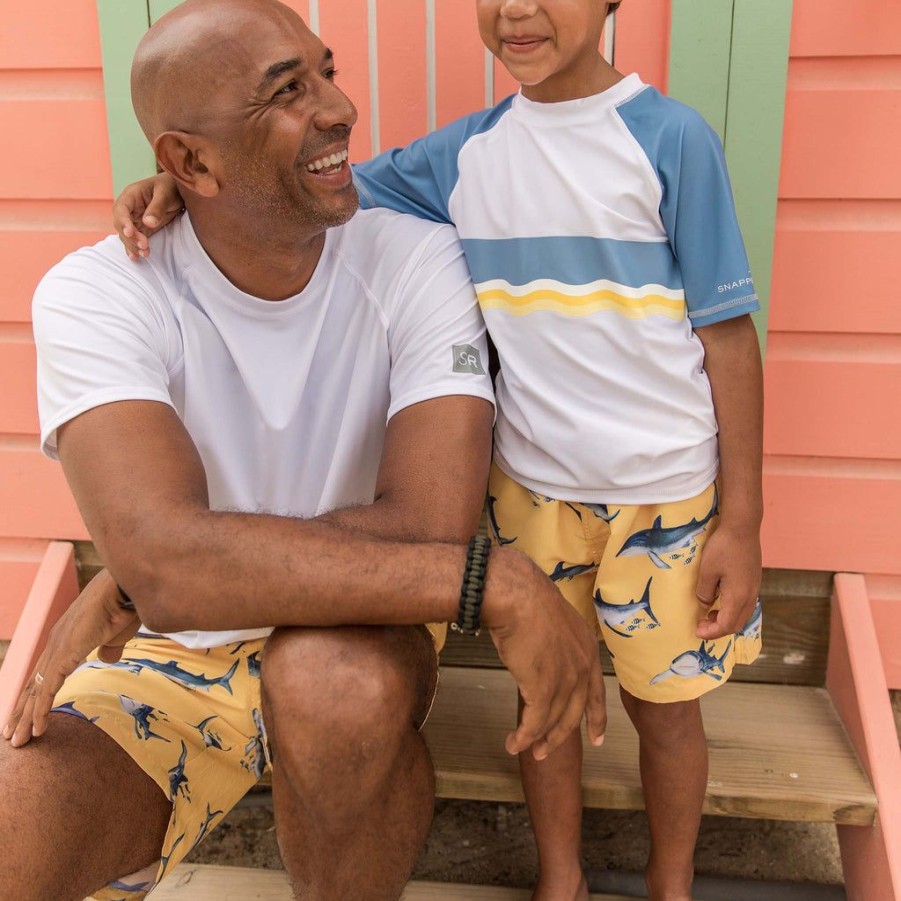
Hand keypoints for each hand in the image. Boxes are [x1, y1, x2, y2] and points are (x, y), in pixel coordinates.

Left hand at [2, 569, 139, 747]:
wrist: (124, 588)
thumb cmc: (125, 605)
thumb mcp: (117, 633)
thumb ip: (110, 648)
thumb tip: (107, 659)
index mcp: (66, 638)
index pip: (43, 673)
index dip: (34, 695)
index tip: (29, 716)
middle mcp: (54, 643)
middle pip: (32, 684)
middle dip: (21, 712)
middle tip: (12, 736)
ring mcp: (56, 649)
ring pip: (35, 691)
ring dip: (25, 718)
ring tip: (18, 742)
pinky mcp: (63, 656)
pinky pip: (47, 690)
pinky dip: (40, 711)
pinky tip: (37, 729)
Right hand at [113, 173, 182, 260]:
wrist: (179, 190)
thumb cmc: (171, 186)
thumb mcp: (166, 194)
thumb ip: (157, 207)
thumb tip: (148, 222)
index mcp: (131, 195)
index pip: (121, 209)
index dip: (123, 222)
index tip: (130, 232)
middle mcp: (129, 208)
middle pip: (122, 224)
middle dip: (130, 237)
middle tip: (143, 246)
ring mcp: (134, 219)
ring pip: (127, 234)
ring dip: (133, 245)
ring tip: (144, 254)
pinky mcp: (142, 228)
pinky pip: (135, 239)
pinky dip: (135, 248)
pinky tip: (137, 258)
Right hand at [484, 549, 606, 760]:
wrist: (517, 596)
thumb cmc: (527, 600)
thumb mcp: (552, 622)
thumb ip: (554, 644)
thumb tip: (541, 654)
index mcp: (588, 650)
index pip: (596, 692)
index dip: (596, 718)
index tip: (597, 739)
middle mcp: (582, 668)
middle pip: (574, 713)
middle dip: (559, 736)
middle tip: (545, 753)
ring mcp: (566, 680)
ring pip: (553, 721)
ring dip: (536, 740)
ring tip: (521, 748)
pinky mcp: (544, 689)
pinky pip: (534, 722)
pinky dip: (523, 736)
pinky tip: (513, 742)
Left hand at [695, 525, 760, 639]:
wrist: (743, 527)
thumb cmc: (723, 548)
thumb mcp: (707, 571)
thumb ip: (704, 592)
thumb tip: (705, 605)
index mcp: (738, 597)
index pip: (727, 625)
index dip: (711, 632)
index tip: (697, 631)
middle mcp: (750, 596)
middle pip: (737, 624)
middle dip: (719, 629)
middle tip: (701, 624)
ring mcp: (754, 588)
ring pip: (742, 614)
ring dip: (726, 619)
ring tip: (709, 614)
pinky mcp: (754, 580)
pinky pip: (745, 604)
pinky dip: (732, 609)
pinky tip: (720, 600)